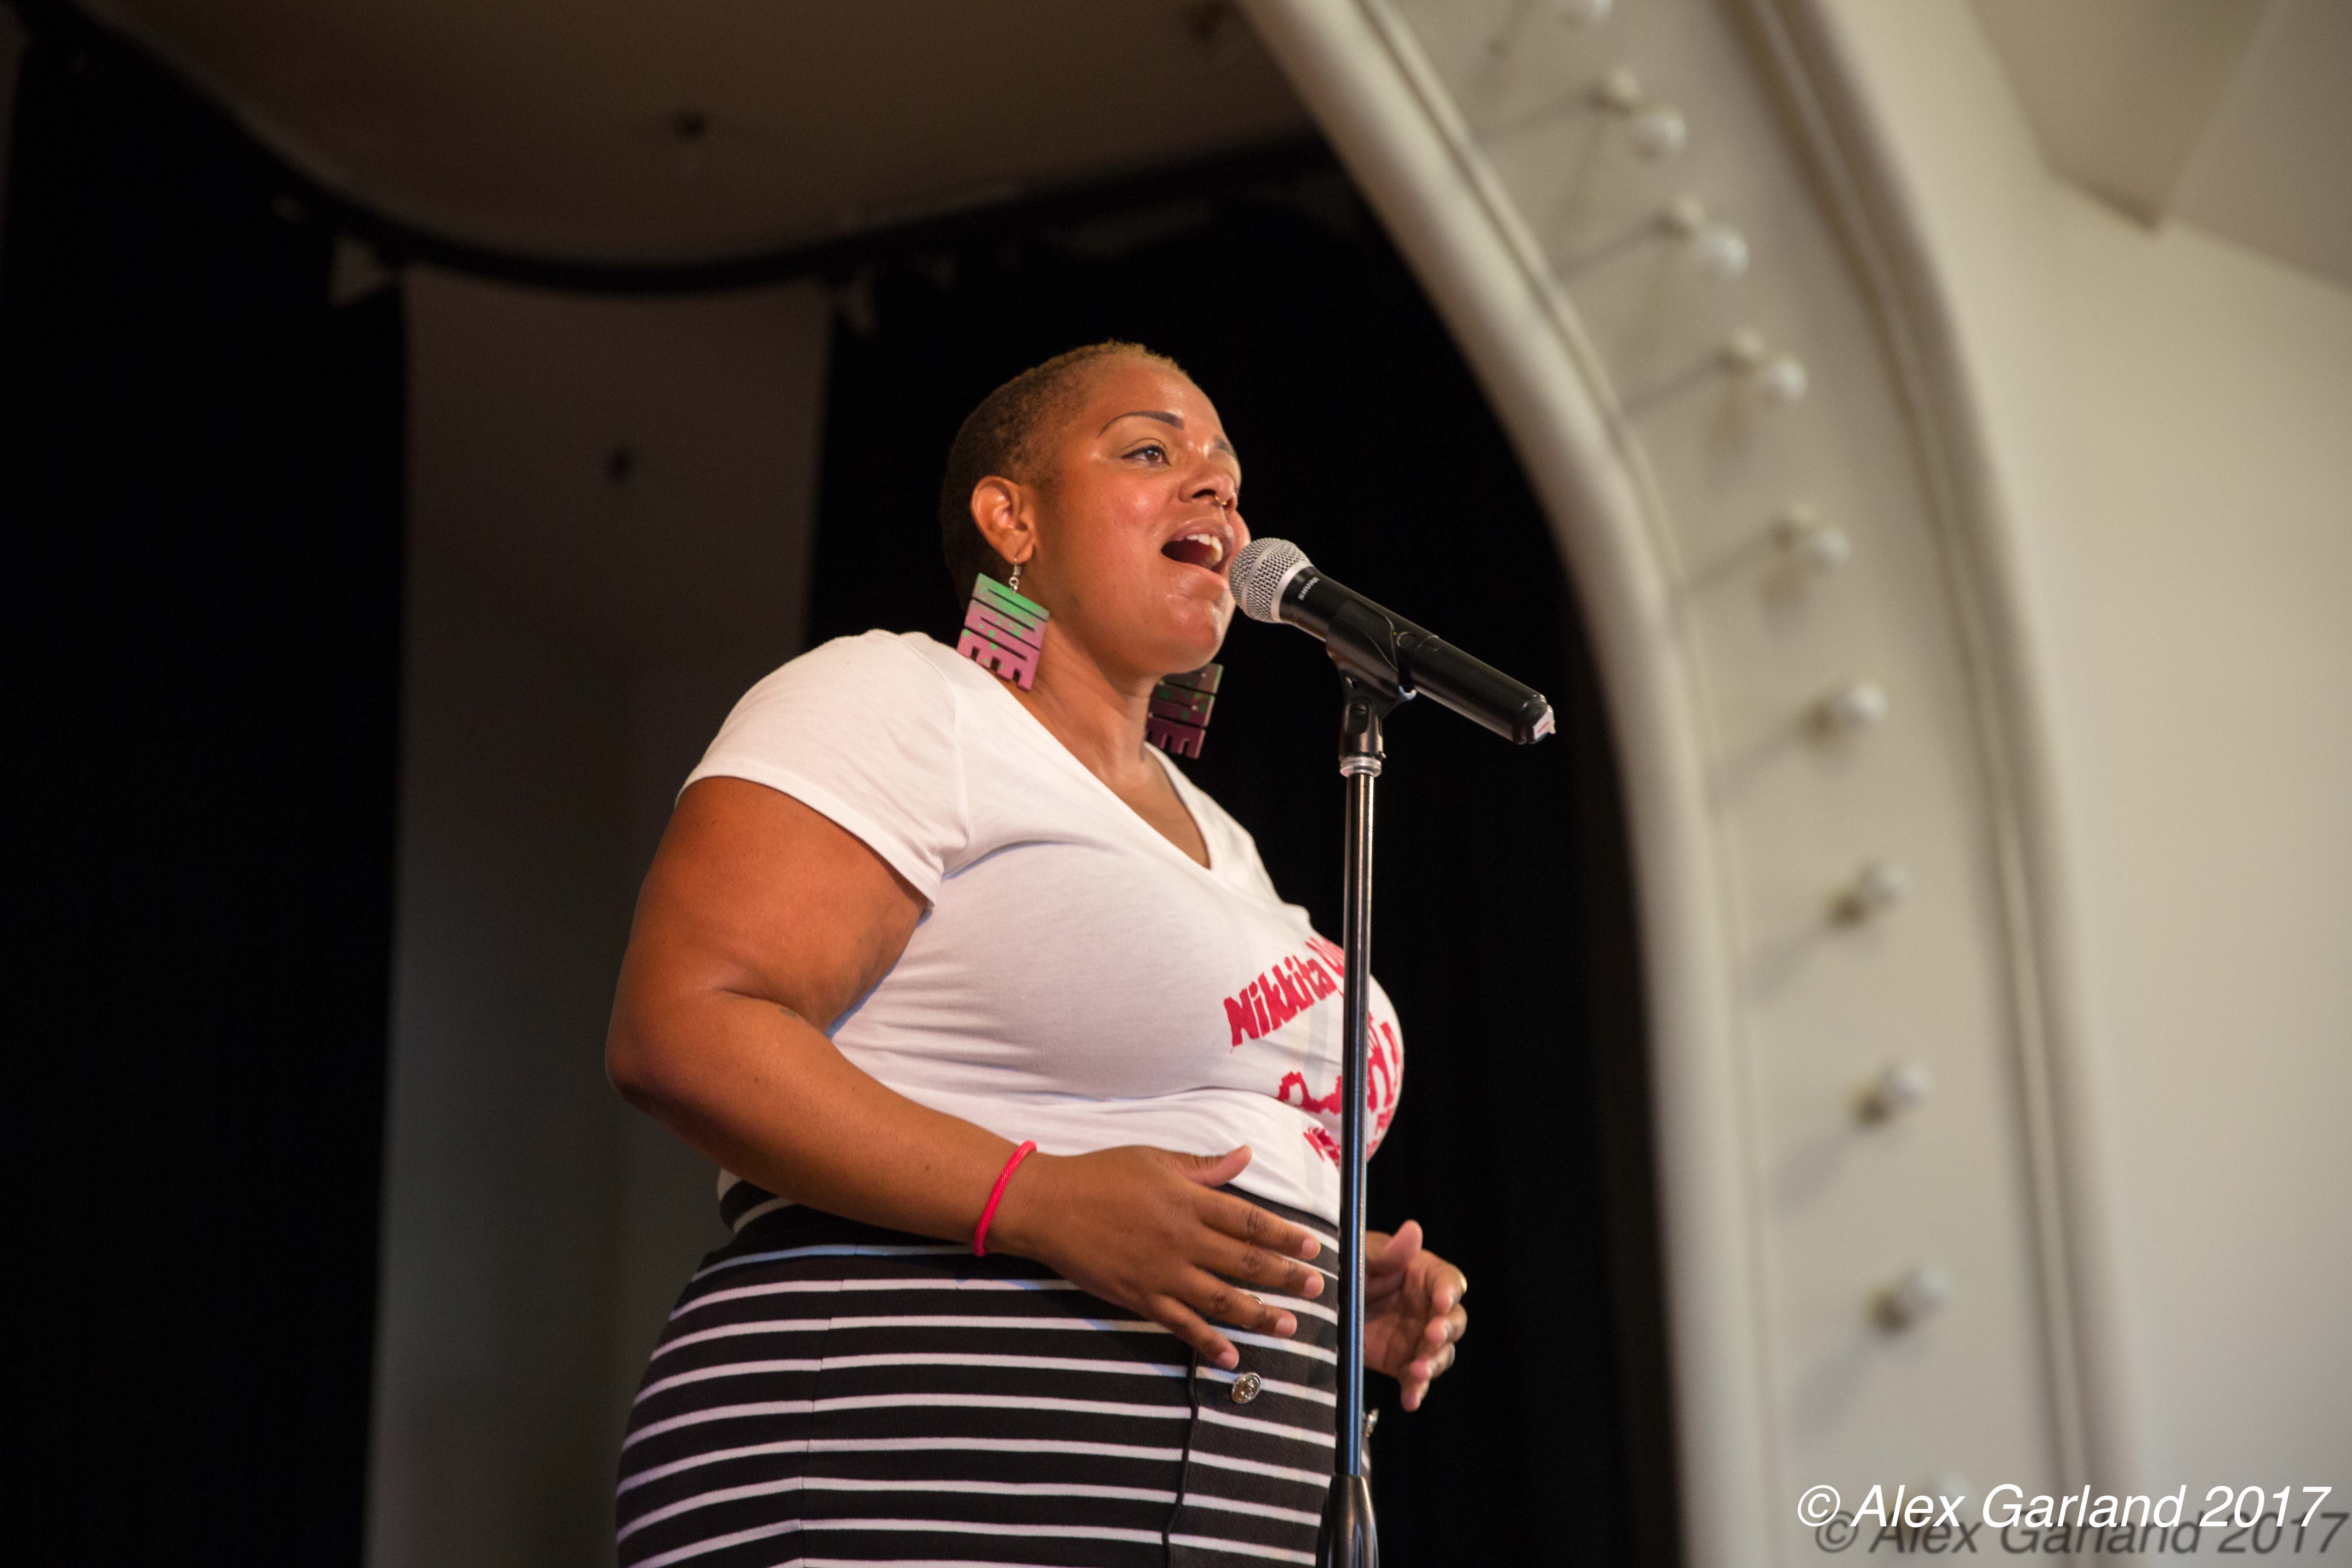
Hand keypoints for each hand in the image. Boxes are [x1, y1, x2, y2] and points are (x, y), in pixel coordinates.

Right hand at [988, 1144, 1325, 1369]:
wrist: (1048, 1207)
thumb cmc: (1101, 1176)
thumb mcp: (1155, 1160)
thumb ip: (1203, 1166)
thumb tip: (1245, 1155)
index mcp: (1188, 1200)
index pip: (1248, 1220)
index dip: (1284, 1235)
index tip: (1312, 1247)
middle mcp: (1181, 1239)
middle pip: (1244, 1262)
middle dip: (1284, 1277)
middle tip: (1315, 1288)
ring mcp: (1161, 1273)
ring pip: (1221, 1299)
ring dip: (1259, 1315)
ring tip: (1290, 1326)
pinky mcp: (1140, 1298)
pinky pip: (1181, 1325)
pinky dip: (1208, 1343)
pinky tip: (1232, 1357)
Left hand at [1363, 1220, 1467, 1410]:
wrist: (1325, 1300)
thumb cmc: (1349, 1267)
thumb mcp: (1363, 1257)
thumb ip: (1388, 1251)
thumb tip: (1413, 1230)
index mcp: (1425, 1275)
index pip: (1449, 1283)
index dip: (1448, 1292)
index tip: (1440, 1301)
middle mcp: (1428, 1309)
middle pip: (1453, 1321)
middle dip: (1446, 1330)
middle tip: (1431, 1335)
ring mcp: (1418, 1338)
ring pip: (1440, 1354)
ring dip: (1433, 1363)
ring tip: (1418, 1370)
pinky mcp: (1403, 1362)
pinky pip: (1415, 1379)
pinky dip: (1416, 1391)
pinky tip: (1410, 1401)